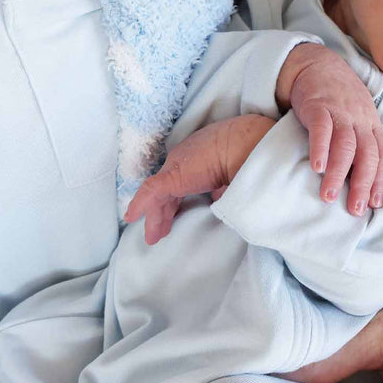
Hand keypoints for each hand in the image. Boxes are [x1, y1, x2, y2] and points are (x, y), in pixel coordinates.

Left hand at [124, 115, 274, 243]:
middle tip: (160, 230)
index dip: (177, 201)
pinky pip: (151, 192)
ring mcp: (178, 166)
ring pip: (159, 194)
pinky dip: (140, 205)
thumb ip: (224, 187)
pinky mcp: (173, 177)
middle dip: (164, 211)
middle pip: (168, 189)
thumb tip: (220, 199)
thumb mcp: (235, 174)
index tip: (177, 216)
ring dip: (156, 216)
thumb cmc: (250, 158)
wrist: (251, 146)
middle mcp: (186, 159)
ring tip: (153, 236)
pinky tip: (132, 217)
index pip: (182, 182)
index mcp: (201, 158)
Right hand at [276, 43, 382, 216]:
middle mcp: (360, 120)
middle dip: (363, 184)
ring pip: (346, 146)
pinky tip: (316, 167)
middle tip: (354, 210)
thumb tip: (361, 182)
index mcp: (371, 126)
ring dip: (339, 173)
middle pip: (367, 155)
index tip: (374, 204)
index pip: (382, 156)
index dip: (380, 181)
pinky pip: (322, 129)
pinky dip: (320, 148)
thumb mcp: (356, 119)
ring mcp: (340, 112)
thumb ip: (360, 145)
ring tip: (328, 196)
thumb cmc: (338, 99)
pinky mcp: (319, 106)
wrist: (317, 63)